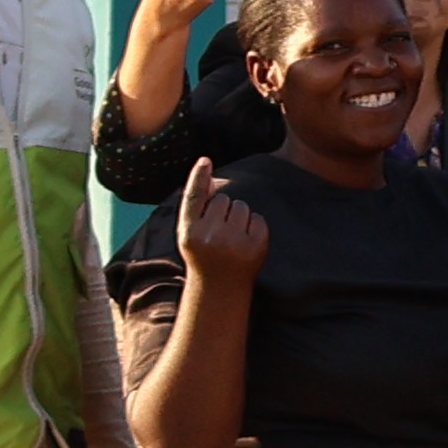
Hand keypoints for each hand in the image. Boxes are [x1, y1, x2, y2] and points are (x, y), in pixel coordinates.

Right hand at [172, 158, 267, 284]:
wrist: (219, 287)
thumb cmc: (203, 254)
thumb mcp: (191, 232)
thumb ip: (196, 205)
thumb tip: (205, 171)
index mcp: (189, 232)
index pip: (193, 197)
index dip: (198, 177)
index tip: (205, 160)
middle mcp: (209, 235)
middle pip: (224, 199)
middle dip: (224, 210)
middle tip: (218, 231)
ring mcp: (233, 241)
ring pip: (242, 206)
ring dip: (239, 216)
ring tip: (231, 237)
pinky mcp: (255, 246)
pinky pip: (257, 218)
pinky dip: (253, 226)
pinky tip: (244, 242)